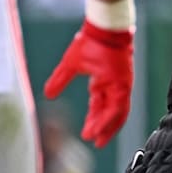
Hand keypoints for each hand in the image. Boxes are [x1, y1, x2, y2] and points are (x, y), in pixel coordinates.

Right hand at [44, 20, 133, 147]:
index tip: (87, 134)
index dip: (95, 120)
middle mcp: (113, 85)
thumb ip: (59, 80)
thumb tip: (47, 94)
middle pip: (109, 112)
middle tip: (96, 142)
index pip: (99, 105)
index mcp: (102, 81)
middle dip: (102, 128)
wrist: (102, 29)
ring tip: (96, 140)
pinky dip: (110, 119)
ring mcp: (120, 85)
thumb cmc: (89, 42)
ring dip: (106, 127)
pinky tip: (101, 128)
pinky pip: (118, 106)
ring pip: (116, 112)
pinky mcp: (124, 83)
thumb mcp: (70, 65)